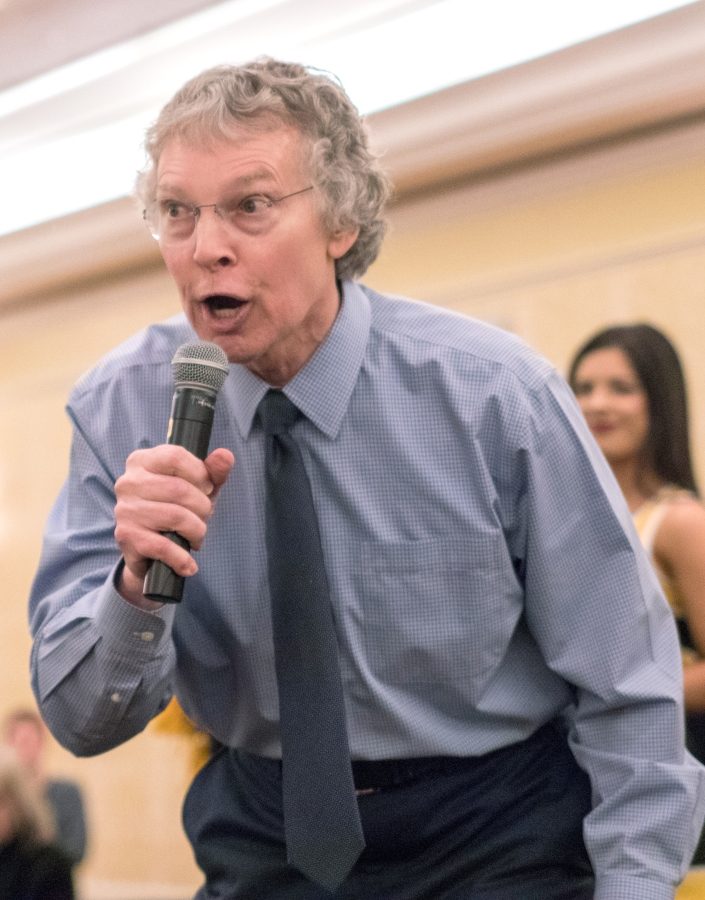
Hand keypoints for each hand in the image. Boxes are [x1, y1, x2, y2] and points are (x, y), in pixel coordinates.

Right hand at [114, 445, 233, 603]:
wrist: (150, 553)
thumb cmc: (177, 510)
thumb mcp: (199, 488)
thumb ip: (214, 471)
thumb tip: (226, 455)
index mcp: (142, 461)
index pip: (176, 456)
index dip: (200, 474)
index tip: (206, 488)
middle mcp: (128, 482)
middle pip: (180, 489)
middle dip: (202, 508)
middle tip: (202, 518)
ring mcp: (125, 509)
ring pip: (176, 516)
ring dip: (197, 532)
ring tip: (196, 537)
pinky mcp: (126, 537)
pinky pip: (163, 546)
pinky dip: (182, 559)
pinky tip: (188, 565)